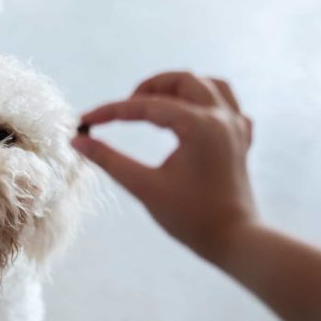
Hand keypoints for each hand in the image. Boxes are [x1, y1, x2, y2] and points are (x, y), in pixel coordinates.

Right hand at [72, 72, 255, 262]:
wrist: (234, 240)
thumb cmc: (190, 218)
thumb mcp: (145, 187)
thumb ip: (110, 160)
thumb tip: (78, 141)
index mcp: (198, 126)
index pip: (147, 105)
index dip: (112, 111)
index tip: (85, 120)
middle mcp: (221, 117)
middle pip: (182, 80)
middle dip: (148, 88)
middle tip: (124, 111)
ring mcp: (236, 126)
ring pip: (208, 85)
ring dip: (179, 88)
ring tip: (155, 105)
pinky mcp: (242, 139)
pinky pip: (227, 104)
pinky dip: (206, 102)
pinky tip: (191, 117)